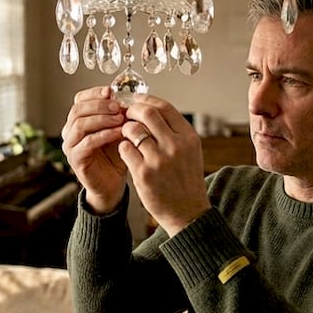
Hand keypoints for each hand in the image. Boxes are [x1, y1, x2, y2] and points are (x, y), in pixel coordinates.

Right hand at [61, 86, 127, 212]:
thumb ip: (119, 116)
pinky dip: (103, 135)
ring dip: (102, 118)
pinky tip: (118, 133)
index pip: (80, 99)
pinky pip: (87, 142)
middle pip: (78, 109)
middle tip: (118, 106)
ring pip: (80, 124)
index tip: (110, 91)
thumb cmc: (115, 157)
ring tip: (120, 118)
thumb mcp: (118, 131)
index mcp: (78, 121)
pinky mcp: (75, 159)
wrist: (112, 185)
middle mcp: (70, 132)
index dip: (94, 93)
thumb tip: (128, 98)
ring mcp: (70, 145)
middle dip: (99, 105)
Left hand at [118, 94, 210, 234]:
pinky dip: (122, 147)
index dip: (147, 100)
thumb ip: (175, 132)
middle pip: (147, 113)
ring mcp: (159, 159)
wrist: (187, 212)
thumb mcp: (190, 152)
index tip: (137, 100)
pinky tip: (126, 153)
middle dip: (132, 110)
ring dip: (125, 129)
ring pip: (132, 129)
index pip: (165, 107)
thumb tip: (152, 110)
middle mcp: (175, 146)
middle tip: (126, 115)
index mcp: (188, 138)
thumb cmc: (186, 181)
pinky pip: (124, 148)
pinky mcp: (143, 173)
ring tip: (126, 136)